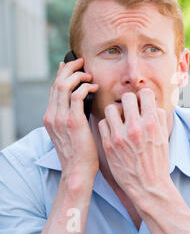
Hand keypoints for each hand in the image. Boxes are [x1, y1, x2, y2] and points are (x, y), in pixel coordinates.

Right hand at [43, 58, 99, 178]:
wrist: (78, 171)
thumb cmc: (81, 153)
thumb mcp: (72, 132)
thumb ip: (74, 117)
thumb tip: (84, 103)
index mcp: (50, 118)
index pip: (54, 89)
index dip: (61, 74)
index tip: (70, 65)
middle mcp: (52, 116)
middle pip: (57, 83)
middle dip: (69, 69)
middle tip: (81, 62)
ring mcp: (61, 118)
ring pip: (64, 86)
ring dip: (78, 76)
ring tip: (90, 75)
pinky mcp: (73, 122)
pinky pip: (77, 96)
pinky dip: (85, 87)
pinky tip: (94, 87)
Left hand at [98, 89, 169, 202]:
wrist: (148, 186)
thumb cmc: (157, 162)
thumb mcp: (164, 138)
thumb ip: (158, 118)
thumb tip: (152, 104)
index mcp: (152, 123)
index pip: (145, 94)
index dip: (144, 97)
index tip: (142, 102)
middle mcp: (135, 127)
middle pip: (127, 98)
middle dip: (129, 102)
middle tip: (130, 109)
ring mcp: (120, 136)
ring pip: (111, 109)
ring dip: (116, 112)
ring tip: (119, 120)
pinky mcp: (108, 145)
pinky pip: (102, 123)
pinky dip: (107, 125)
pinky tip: (113, 131)